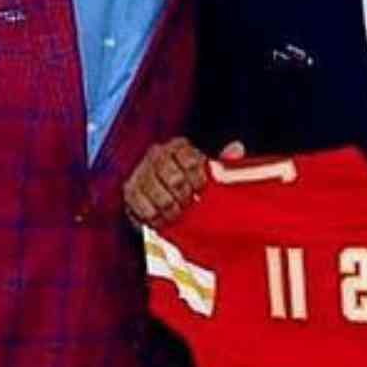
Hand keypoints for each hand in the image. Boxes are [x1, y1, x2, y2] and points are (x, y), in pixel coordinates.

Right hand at [122, 137, 243, 226]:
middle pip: (172, 177)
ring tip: (178, 214)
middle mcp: (156, 155)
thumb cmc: (191, 182)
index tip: (202, 189)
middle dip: (183, 194)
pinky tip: (162, 219)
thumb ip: (223, 162)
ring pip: (156, 192)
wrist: (163, 194)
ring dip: (169, 207)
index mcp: (178, 147)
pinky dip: (153, 215)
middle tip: (190, 204)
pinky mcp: (130, 191)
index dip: (197, 175)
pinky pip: (140, 204)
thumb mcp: (207, 172)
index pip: (188, 158)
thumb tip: (236, 148)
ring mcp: (141, 172)